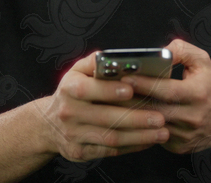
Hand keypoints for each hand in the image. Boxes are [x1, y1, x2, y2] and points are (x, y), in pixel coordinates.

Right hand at [39, 50, 169, 161]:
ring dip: (139, 136)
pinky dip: (131, 147)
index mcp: (69, 88)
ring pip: (110, 138)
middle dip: (136, 118)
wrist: (48, 124)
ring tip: (162, 133)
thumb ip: (95, 62)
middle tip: (161, 117)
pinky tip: (148, 141)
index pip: (87, 89)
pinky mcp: (79, 152)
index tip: (131, 90)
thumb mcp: (76, 72)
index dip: (109, 90)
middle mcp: (69, 112)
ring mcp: (73, 135)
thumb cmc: (71, 92)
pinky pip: (109, 151)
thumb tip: (115, 58)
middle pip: (105, 117)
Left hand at [118, 39, 210, 155]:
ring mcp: (184, 135)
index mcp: (198, 94)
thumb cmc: (210, 87)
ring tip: (111, 101)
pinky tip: (125, 116)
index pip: (166, 90)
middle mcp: (192, 117)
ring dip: (130, 113)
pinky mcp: (178, 147)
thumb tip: (160, 52)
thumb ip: (182, 50)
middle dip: (130, 98)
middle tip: (109, 88)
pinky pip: (153, 135)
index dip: (144, 83)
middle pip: (153, 109)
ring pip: (150, 124)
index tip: (125, 76)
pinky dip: (138, 126)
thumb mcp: (202, 62)